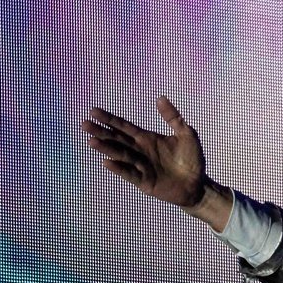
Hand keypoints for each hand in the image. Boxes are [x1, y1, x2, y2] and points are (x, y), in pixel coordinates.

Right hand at [82, 96, 226, 225]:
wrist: (198, 185)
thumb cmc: (192, 159)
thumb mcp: (187, 135)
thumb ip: (173, 118)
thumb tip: (160, 98)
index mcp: (146, 138)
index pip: (124, 126)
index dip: (109, 119)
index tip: (93, 111)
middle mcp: (139, 151)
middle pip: (116, 139)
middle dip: (101, 132)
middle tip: (84, 124)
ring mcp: (140, 166)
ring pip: (120, 155)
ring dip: (106, 148)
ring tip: (91, 141)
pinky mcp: (144, 182)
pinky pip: (130, 174)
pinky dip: (119, 168)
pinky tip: (107, 162)